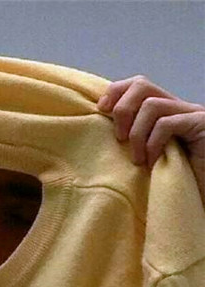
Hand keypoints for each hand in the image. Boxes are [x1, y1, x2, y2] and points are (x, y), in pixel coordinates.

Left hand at [97, 75, 204, 202]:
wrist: (196, 192)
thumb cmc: (171, 177)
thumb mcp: (144, 153)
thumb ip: (130, 136)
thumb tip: (102, 124)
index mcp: (163, 110)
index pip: (137, 84)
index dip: (115, 92)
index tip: (101, 110)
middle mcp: (177, 107)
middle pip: (142, 85)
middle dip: (122, 110)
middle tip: (120, 139)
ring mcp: (191, 113)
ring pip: (151, 105)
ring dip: (137, 134)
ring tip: (138, 159)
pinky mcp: (202, 124)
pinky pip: (166, 124)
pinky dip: (153, 144)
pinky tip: (153, 162)